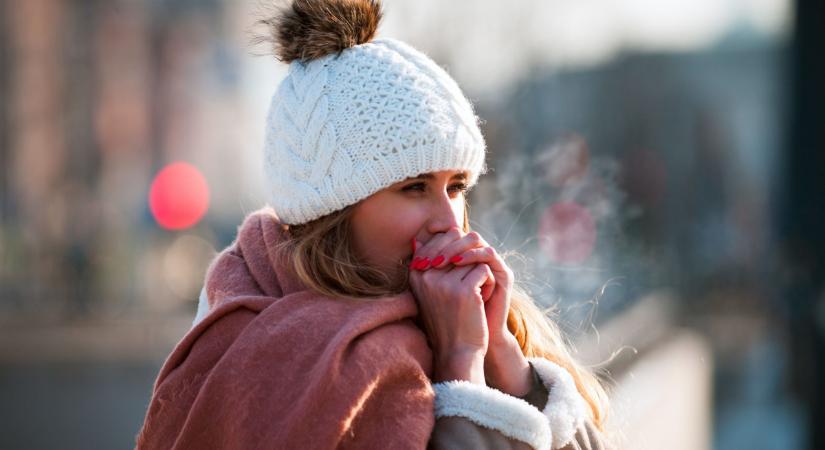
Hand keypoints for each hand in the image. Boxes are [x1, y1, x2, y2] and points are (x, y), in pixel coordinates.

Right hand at [409, 229, 493, 383]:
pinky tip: (481, 302)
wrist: (457, 351)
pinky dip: (489, 284)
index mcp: (416, 273)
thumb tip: (418, 239)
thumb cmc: (446, 319)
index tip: (459, 277)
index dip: (460, 251)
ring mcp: (444, 282)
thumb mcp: (428, 291)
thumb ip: (425, 264)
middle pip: (460, 244)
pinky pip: (484, 270)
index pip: (442, 238)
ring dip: (481, 275)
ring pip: (474, 258)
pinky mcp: (463, 290)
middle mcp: (426, 275)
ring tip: (475, 296)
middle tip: (469, 286)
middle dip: (471, 261)